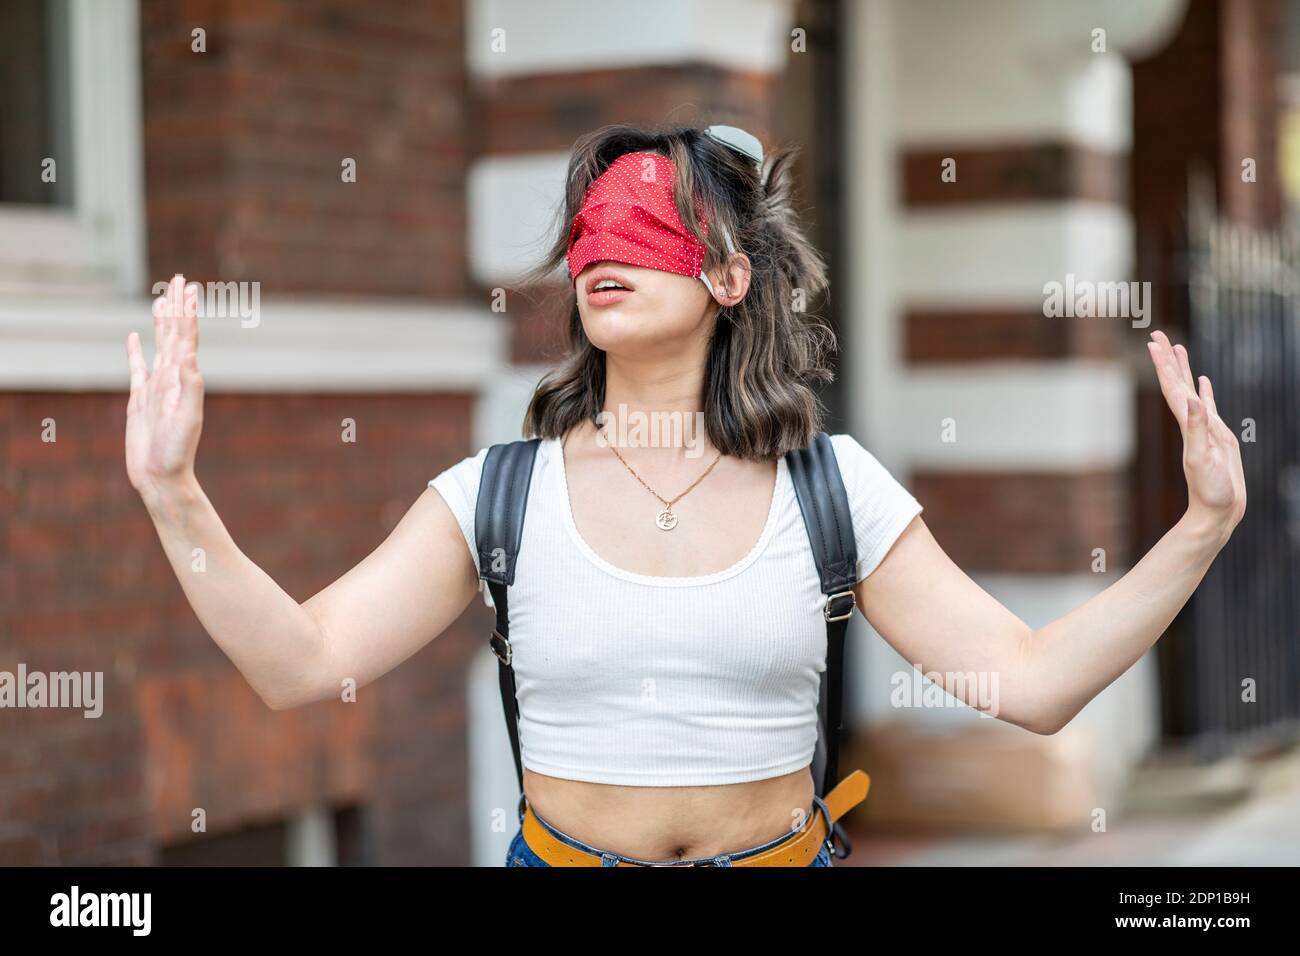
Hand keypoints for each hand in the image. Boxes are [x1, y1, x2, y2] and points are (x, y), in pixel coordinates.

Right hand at [125, 274, 204, 501]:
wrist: (162, 476)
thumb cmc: (177, 452)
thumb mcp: (187, 418)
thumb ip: (190, 388)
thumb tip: (190, 357)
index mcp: (184, 378)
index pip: (186, 337)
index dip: (187, 312)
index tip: (189, 287)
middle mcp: (172, 378)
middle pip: (174, 334)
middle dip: (177, 307)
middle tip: (179, 280)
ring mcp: (156, 387)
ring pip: (158, 346)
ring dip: (161, 323)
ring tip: (162, 300)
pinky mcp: (140, 399)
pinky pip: (138, 368)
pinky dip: (136, 351)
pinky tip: (135, 337)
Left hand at [1146, 330, 1245, 540]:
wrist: (1218, 511)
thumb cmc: (1209, 489)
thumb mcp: (1202, 458)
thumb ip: (1197, 429)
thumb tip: (1194, 400)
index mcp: (1186, 424)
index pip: (1172, 387)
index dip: (1163, 365)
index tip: (1153, 342)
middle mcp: (1191, 422)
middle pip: (1177, 383)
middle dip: (1168, 359)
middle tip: (1157, 334)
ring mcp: (1204, 427)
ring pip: (1191, 390)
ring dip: (1183, 369)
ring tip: (1177, 347)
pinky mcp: (1217, 435)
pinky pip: (1208, 406)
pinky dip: (1205, 392)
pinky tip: (1203, 382)